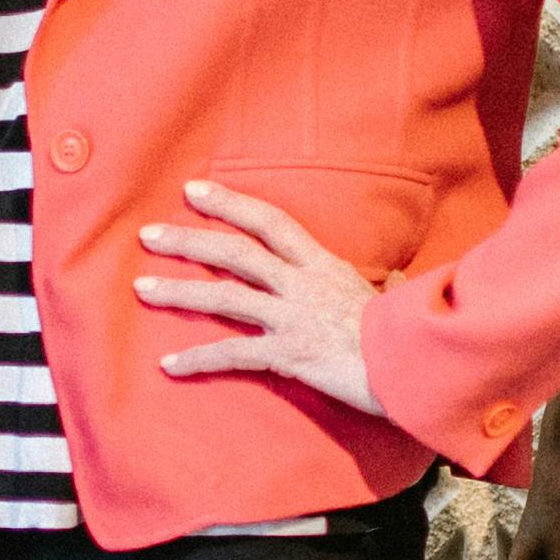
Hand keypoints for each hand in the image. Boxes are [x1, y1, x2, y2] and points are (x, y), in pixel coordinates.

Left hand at [132, 177, 380, 407]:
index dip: (229, 203)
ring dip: (179, 292)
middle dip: (188, 240)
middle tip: (149, 235)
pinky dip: (199, 359)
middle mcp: (302, 284)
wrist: (415, 368)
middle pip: (235, 252)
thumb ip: (378, 284)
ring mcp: (293, 318)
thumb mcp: (387, 296)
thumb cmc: (404, 333)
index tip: (194, 191)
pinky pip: (233, 354)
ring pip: (224, 297)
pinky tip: (169, 365)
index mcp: (322, 264)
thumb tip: (397, 279)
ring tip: (143, 289)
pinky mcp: (289, 354)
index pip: (269, 222)